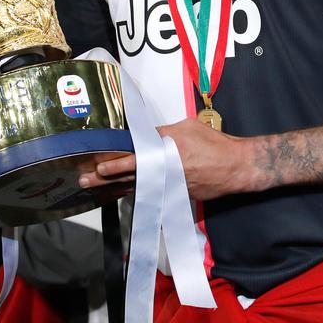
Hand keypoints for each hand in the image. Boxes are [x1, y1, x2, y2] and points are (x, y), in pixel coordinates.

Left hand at [78, 118, 266, 201]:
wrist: (235, 166)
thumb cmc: (212, 142)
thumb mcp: (185, 127)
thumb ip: (162, 131)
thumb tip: (145, 135)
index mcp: (165, 150)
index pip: (134, 157)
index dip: (114, 162)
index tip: (98, 165)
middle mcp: (164, 170)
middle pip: (129, 175)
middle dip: (105, 178)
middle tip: (86, 180)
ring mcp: (169, 185)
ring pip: (136, 187)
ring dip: (114, 187)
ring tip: (95, 189)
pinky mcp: (175, 195)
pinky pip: (150, 194)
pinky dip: (134, 193)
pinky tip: (120, 194)